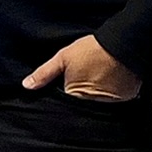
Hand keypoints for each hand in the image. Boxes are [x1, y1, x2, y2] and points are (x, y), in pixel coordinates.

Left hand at [23, 35, 141, 100]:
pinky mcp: (125, 100)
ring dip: (94, 97)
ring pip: (97, 105)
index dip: (62, 97)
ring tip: (96, 78)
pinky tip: (109, 81)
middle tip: (83, 79)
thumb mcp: (63, 57)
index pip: (64, 105)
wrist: (123, 44)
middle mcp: (92, 104)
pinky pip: (113, 102)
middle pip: (80, 106)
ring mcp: (110, 104)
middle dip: (78, 97)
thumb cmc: (92, 49)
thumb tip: (27, 86)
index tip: (64, 87)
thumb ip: (44, 74)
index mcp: (75, 96)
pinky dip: (110, 94)